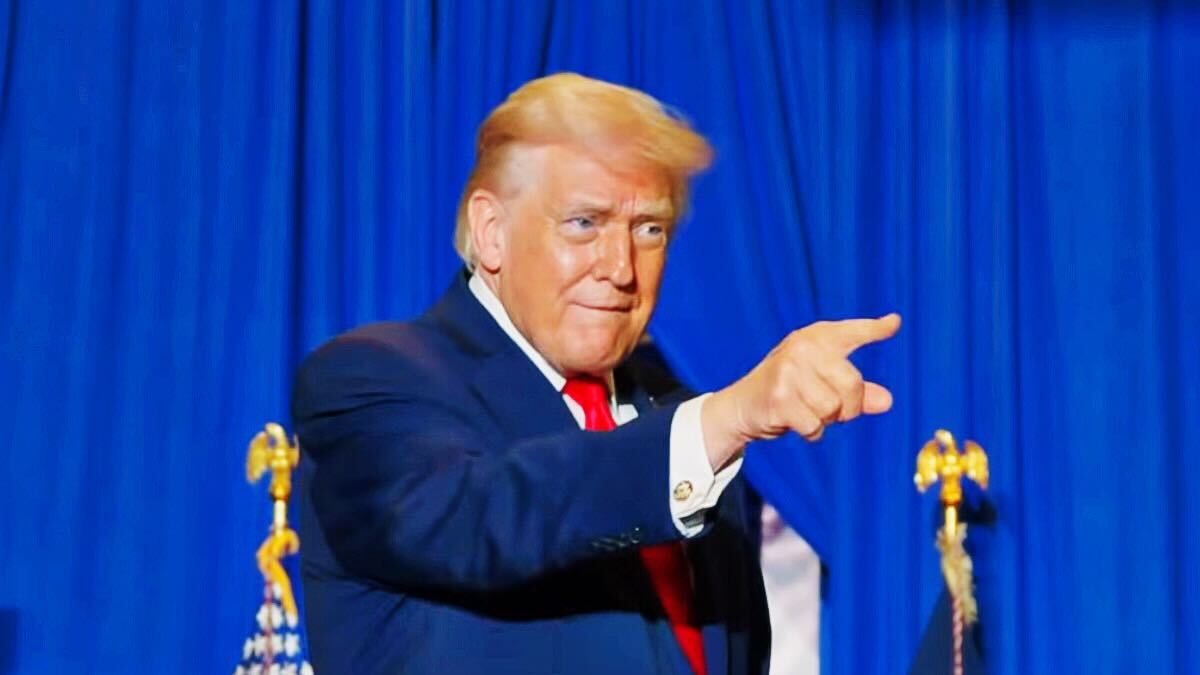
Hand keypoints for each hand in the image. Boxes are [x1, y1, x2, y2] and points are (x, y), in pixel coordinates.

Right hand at [701, 314, 900, 468]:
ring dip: (825, 421)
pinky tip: (794, 422)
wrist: (742, 406)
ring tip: (805, 411)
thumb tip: (887, 401)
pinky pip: (815, 425)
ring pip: (833, 408)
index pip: (852, 332)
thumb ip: (857, 392)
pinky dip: (811, 432)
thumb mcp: (824, 385)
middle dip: (848, 408)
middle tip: (829, 410)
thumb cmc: (789, 392)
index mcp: (816, 338)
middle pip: (852, 385)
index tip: (894, 324)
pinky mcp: (780, 396)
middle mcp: (803, 347)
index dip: (875, 329)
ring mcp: (789, 370)